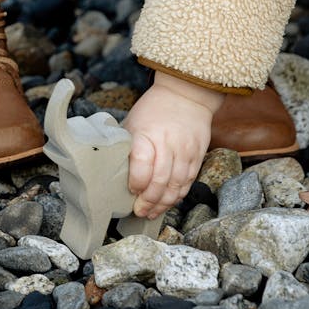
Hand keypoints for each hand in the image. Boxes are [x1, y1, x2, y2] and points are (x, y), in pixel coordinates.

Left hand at [122, 71, 224, 218]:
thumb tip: (110, 174)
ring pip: (176, 185)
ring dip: (163, 204)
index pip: (142, 163)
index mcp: (147, 134)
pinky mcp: (198, 155)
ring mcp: (185, 150)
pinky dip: (177, 195)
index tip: (131, 190)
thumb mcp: (133, 124)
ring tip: (152, 212)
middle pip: (160, 180)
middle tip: (139, 211)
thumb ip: (126, 148)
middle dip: (149, 201)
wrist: (186, 95)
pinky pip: (188, 182)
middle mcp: (168, 143)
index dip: (137, 181)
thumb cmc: (152, 112)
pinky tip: (167, 203)